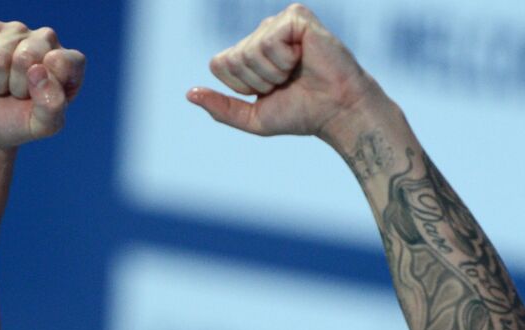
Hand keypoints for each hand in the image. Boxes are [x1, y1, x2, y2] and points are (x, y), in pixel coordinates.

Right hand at [0, 19, 84, 150]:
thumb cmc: (16, 122)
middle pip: (25, 56)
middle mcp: (44, 39)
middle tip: (14, 94)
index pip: (61, 62)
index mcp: (67, 62)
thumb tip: (37, 70)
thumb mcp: (41, 125)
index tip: (37, 98)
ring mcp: (15, 31)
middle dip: (15, 85)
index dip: (43, 86)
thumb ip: (52, 106)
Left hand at [187, 4, 381, 143]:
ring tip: (296, 71)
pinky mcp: (295, 16)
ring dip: (272, 72)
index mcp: (250, 53)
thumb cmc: (300, 113)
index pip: (219, 64)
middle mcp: (262, 33)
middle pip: (233, 58)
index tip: (268, 91)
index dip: (241, 86)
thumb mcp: (253, 118)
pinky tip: (303, 58)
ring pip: (250, 50)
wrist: (336, 110)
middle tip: (285, 82)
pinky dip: (283, 59)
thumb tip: (189, 94)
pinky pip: (269, 40)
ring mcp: (278, 22)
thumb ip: (221, 108)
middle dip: (257, 81)